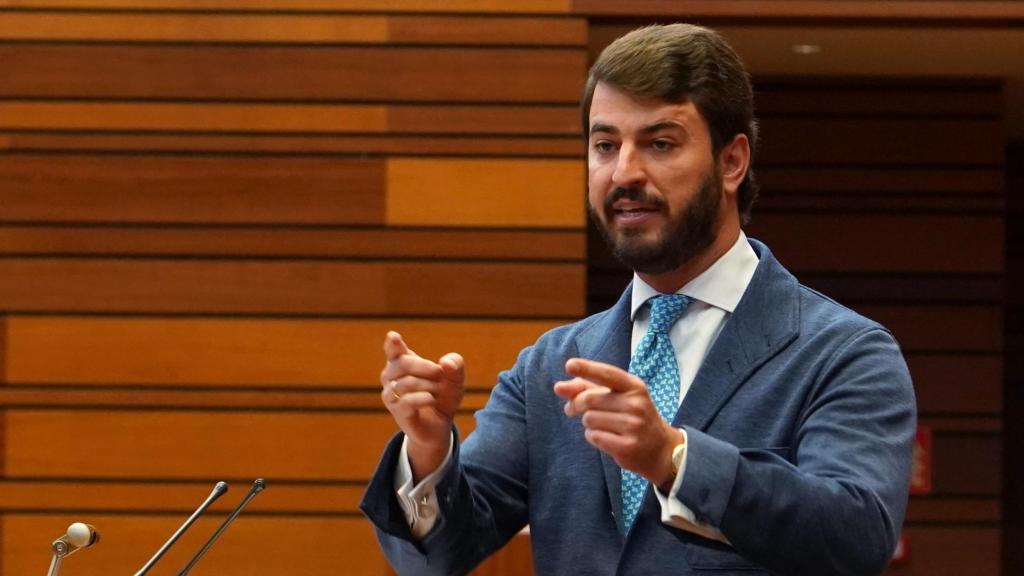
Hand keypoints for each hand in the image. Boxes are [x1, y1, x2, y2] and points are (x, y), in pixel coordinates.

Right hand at [380, 331, 464, 480]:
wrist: (440, 426)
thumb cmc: (443, 397)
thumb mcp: (455, 379)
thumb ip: (455, 365)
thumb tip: (445, 362)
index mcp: (402, 363)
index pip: (393, 350)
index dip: (392, 344)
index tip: (393, 337)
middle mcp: (391, 377)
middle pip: (402, 363)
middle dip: (426, 367)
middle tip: (441, 375)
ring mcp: (391, 395)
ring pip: (407, 382)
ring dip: (429, 386)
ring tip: (438, 392)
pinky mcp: (397, 412)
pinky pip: (407, 401)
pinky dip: (424, 398)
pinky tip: (431, 400)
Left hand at [553, 358, 682, 488]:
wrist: (660, 449)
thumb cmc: (633, 417)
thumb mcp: (619, 397)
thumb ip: (589, 388)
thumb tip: (559, 387)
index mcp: (635, 387)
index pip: (608, 374)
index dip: (587, 368)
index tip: (569, 365)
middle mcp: (636, 404)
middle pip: (589, 399)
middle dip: (576, 404)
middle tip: (572, 409)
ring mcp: (633, 426)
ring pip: (589, 419)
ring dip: (588, 423)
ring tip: (602, 425)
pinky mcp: (627, 446)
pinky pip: (593, 436)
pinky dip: (593, 436)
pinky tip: (606, 438)